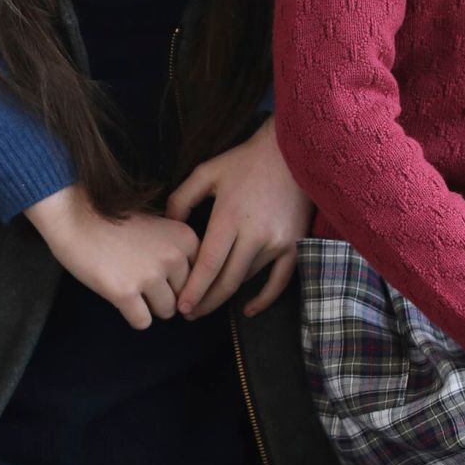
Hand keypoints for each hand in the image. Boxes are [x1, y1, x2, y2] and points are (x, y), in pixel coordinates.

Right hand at [24, 185, 199, 329]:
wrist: (75, 215)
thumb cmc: (113, 221)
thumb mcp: (158, 227)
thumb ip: (176, 252)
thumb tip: (188, 293)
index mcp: (186, 238)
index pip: (198, 277)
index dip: (178, 280)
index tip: (161, 274)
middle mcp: (173, 257)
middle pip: (183, 297)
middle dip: (164, 294)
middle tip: (139, 278)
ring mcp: (150, 275)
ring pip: (166, 312)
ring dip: (149, 306)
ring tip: (130, 286)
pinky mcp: (125, 292)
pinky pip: (142, 323)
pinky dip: (132, 316)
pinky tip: (119, 297)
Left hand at [166, 117, 312, 319]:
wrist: (292, 151)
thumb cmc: (245, 161)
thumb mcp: (206, 172)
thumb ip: (181, 200)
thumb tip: (168, 227)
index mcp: (230, 217)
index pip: (208, 264)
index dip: (194, 289)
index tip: (180, 307)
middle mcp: (255, 234)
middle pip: (227, 280)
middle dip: (205, 302)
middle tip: (188, 314)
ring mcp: (279, 242)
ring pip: (247, 280)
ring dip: (226, 297)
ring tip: (207, 305)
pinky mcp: (296, 245)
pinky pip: (280, 281)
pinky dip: (264, 299)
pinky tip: (248, 310)